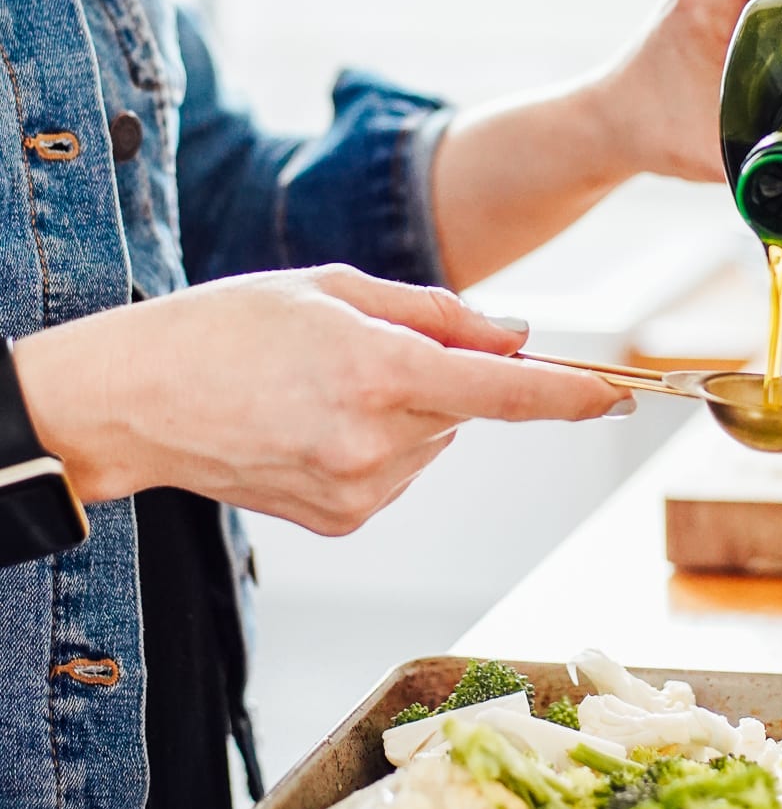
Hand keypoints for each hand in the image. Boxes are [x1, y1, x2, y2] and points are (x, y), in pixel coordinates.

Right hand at [12, 267, 625, 535]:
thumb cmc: (222, 328)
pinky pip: (395, 473)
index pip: (504, 392)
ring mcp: (360, 491)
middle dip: (440, 374)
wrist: (133, 402)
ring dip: (402, 411)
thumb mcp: (332, 289)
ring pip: (430, 441)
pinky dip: (374, 446)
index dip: (569, 394)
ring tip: (315, 388)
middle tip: (360, 349)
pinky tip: (308, 427)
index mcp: (379, 372)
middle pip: (463, 407)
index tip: (620, 395)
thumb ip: (436, 313)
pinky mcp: (342, 519)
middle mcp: (377, 442)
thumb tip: (514, 336)